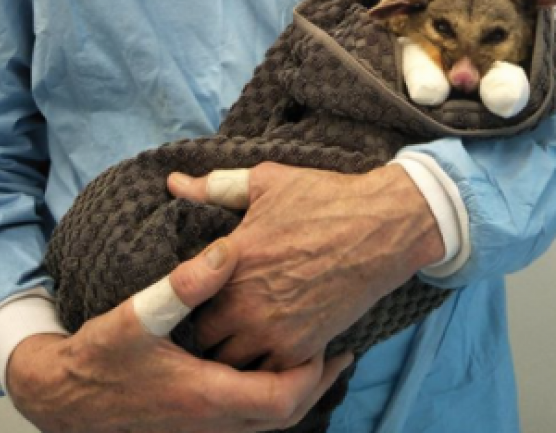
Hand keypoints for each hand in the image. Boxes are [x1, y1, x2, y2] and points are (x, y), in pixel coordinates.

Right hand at [6, 239, 351, 432]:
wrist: (64, 398)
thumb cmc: (100, 356)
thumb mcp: (137, 314)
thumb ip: (185, 283)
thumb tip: (228, 249)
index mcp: (206, 396)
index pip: (282, 398)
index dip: (312, 372)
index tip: (327, 339)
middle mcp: (211, 422)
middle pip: (285, 415)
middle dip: (316, 383)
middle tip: (339, 349)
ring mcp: (203, 427)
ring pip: (268, 420)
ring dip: (294, 388)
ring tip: (316, 352)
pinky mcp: (194, 422)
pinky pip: (248, 417)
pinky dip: (269, 393)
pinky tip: (270, 363)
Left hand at [168, 163, 443, 371]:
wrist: (381, 228)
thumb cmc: (322, 198)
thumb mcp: (265, 182)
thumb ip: (214, 186)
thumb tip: (174, 182)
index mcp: (230, 259)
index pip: (182, 295)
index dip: (185, 294)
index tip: (194, 289)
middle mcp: (246, 302)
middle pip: (202, 336)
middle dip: (205, 326)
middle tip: (217, 313)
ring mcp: (273, 331)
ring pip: (231, 362)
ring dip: (232, 349)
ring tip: (240, 331)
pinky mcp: (301, 350)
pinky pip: (266, 373)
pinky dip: (264, 362)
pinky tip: (269, 341)